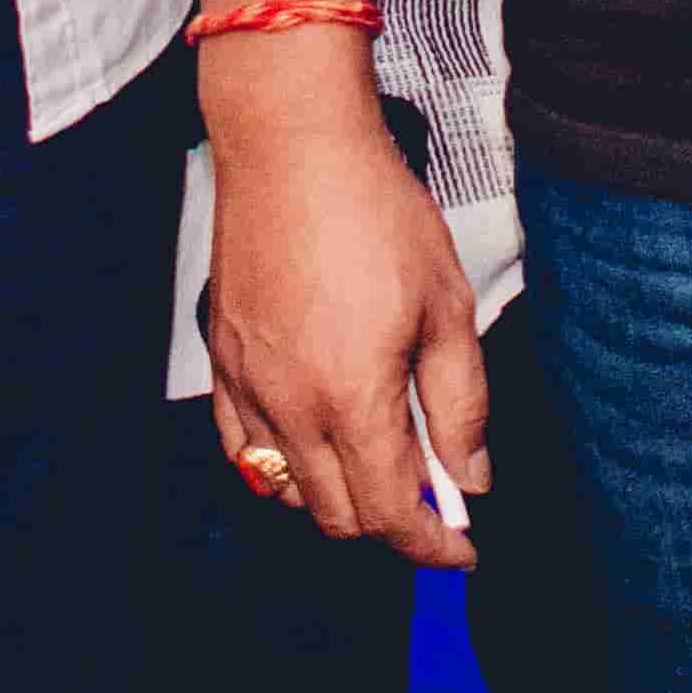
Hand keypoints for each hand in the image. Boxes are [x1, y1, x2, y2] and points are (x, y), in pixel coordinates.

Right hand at [201, 98, 488, 571]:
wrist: (292, 146)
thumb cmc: (370, 208)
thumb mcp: (445, 306)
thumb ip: (461, 404)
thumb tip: (471, 476)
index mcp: (353, 398)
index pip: (392, 514)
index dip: (434, 545)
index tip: (461, 547)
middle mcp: (290, 405)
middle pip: (340, 516)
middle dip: (392, 523)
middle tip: (433, 496)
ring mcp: (247, 385)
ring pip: (288, 490)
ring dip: (337, 498)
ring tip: (378, 462)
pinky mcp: (221, 361)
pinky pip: (241, 447)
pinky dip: (280, 467)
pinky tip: (314, 440)